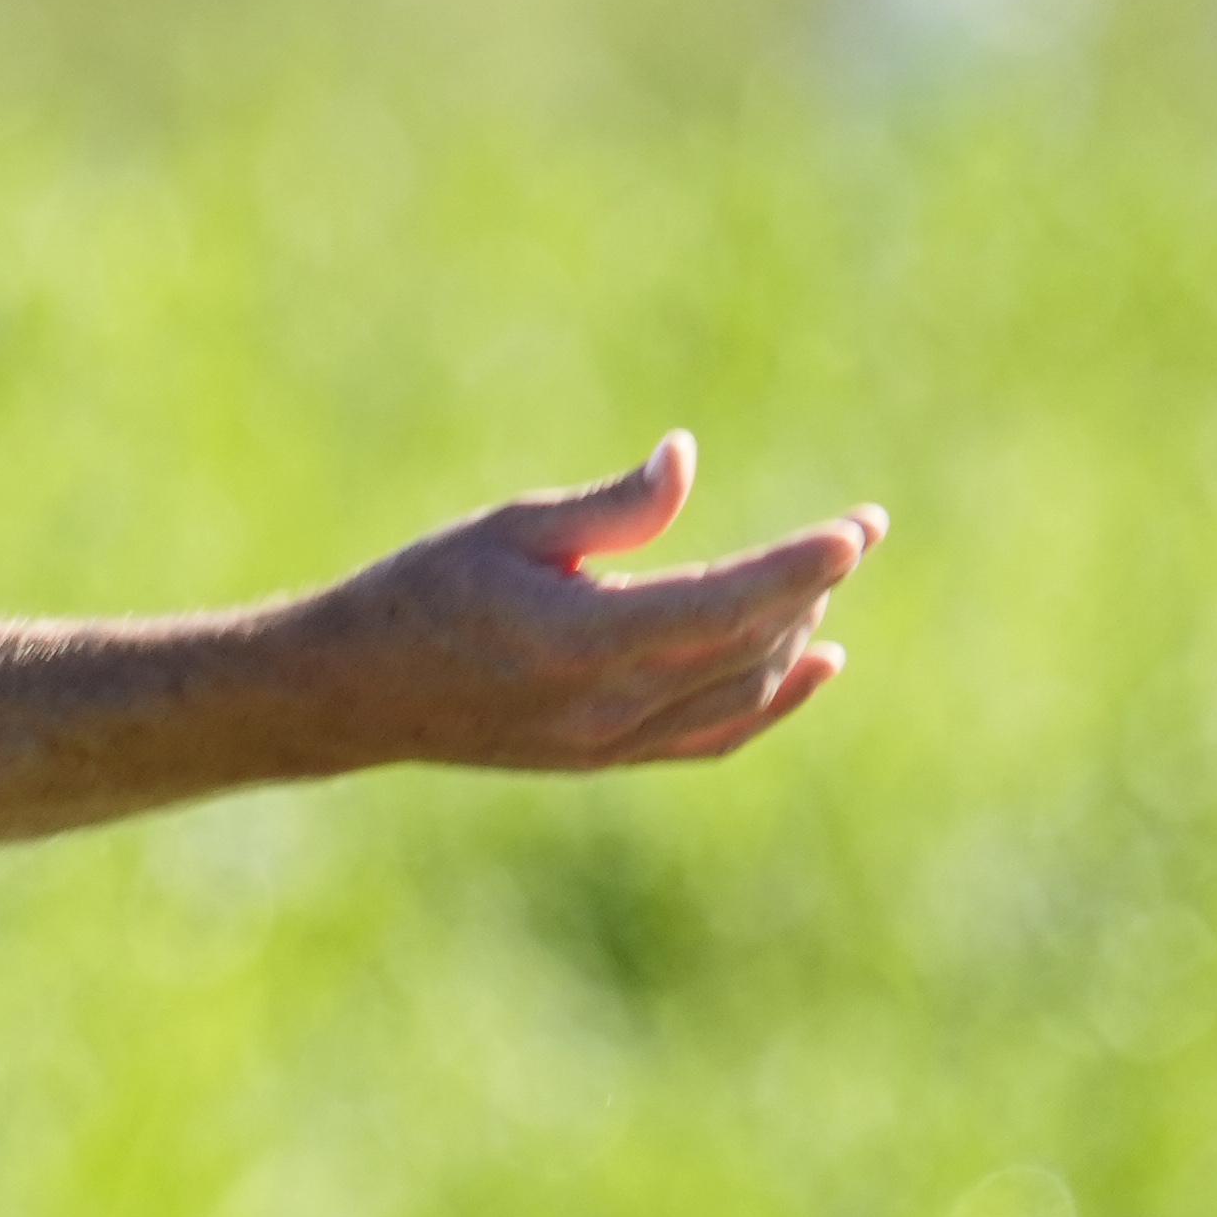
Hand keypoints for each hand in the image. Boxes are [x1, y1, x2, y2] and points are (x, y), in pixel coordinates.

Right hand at [298, 432, 881, 771]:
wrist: (359, 693)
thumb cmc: (426, 590)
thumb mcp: (512, 527)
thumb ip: (611, 506)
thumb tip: (686, 459)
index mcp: (582, 639)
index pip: (724, 605)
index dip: (799, 568)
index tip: (856, 532)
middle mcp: (608, 704)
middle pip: (748, 648)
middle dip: (813, 588)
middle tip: (857, 532)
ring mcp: (612, 742)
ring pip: (742, 694)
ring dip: (795, 635)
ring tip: (821, 578)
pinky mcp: (608, 757)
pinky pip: (716, 736)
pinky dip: (774, 702)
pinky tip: (817, 663)